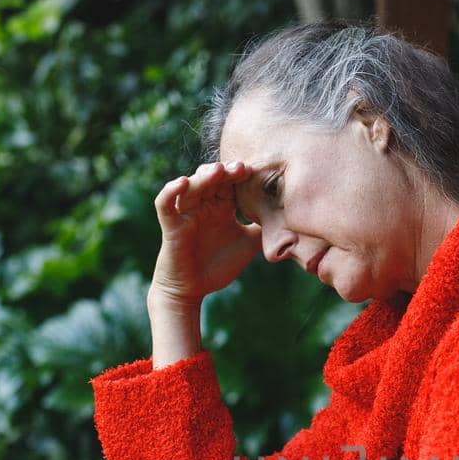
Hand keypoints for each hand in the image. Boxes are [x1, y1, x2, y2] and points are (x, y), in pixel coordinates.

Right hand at [150, 160, 264, 308]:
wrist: (193, 290)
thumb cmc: (218, 265)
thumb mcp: (249, 244)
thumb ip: (265, 231)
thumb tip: (293, 223)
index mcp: (221, 207)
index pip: (231, 183)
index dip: (241, 176)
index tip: (257, 173)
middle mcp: (203, 205)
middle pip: (212, 179)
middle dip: (226, 171)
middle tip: (242, 169)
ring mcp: (186, 213)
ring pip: (192, 186)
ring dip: (204, 176)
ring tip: (219, 171)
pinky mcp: (171, 225)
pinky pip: (165, 203)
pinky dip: (171, 191)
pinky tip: (183, 182)